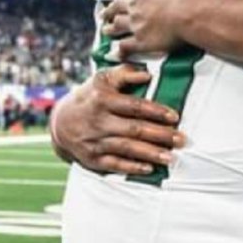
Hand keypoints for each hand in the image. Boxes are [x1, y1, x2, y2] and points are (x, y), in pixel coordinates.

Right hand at [51, 66, 184, 175]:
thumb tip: (147, 74)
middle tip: (181, 139)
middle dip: (160, 135)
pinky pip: (115, 164)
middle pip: (134, 129)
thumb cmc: (89, 98)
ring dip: (150, 153)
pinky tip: (149, 168)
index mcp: (103, 100)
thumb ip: (124, 74)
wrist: (60, 123)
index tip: (174, 117)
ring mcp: (96, 142)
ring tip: (171, 157)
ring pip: (127, 148)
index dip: (155, 111)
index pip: (134, 106)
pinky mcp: (94, 159)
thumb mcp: (101, 80)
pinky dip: (132, 167)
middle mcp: (99, 122)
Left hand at [101, 0, 208, 58]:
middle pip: (118, 5)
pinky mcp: (141, 41)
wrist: (192, 10)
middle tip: (103, 12)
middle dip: (110, 9)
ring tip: (105, 30)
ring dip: (110, 28)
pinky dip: (119, 50)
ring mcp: (136, 23)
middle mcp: (135, 3)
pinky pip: (126, 46)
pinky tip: (114, 53)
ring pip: (118, 25)